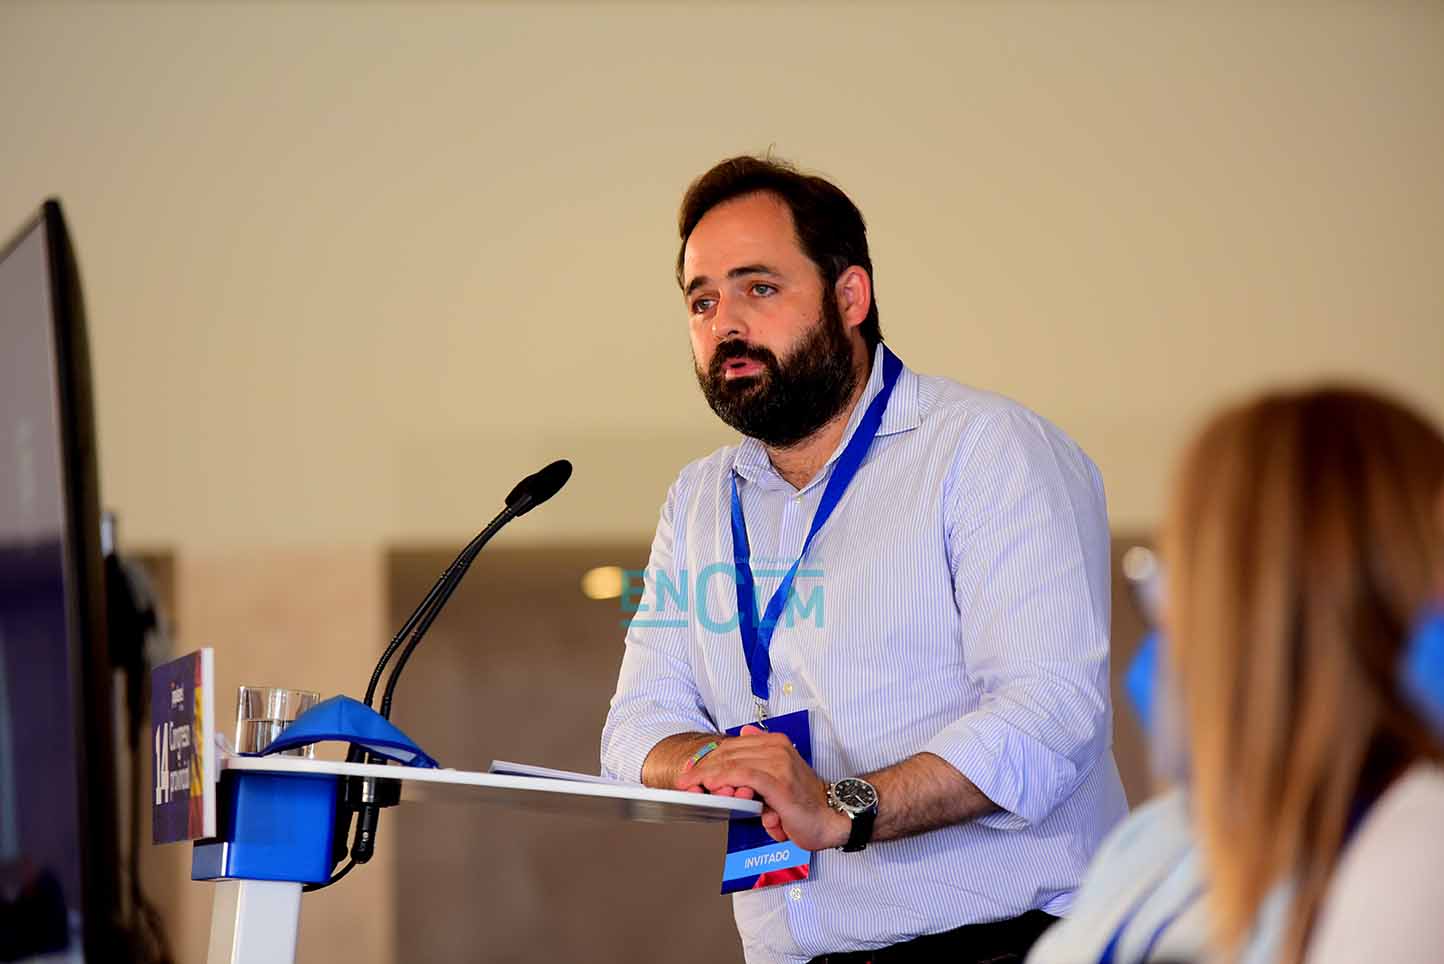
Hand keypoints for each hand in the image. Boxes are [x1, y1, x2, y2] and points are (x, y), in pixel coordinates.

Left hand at [675, 725, 850, 849]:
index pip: (732, 746)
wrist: (832, 816)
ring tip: (692, 786)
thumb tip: (744, 732)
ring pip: (732, 763)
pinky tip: (712, 788)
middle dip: (701, 767)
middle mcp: (776, 748)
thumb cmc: (804, 801)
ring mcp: (777, 764)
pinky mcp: (778, 782)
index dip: (707, 758)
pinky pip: (743, 776)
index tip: (689, 770)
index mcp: (774, 743)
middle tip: (684, 781)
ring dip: (707, 775)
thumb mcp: (779, 773)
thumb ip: (760, 756)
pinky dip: (724, 781)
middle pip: (728, 753)